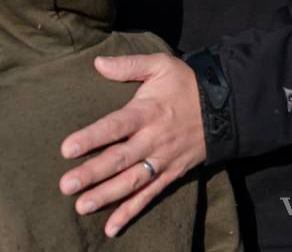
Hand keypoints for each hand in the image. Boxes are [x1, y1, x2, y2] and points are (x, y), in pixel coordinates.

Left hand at [59, 54, 206, 236]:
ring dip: (107, 196)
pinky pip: (149, 196)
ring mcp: (163, 160)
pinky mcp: (171, 175)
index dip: (91, 137)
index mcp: (146, 112)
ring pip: (132, 182)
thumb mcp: (160, 65)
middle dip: (92, 174)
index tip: (66, 149)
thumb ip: (128, 65)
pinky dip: (131, 212)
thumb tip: (97, 62)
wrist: (225, 108)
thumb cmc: (186, 83)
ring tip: (81, 207)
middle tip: (66, 185)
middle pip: (119, 159)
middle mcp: (153, 140)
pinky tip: (111, 227)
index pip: (114, 127)